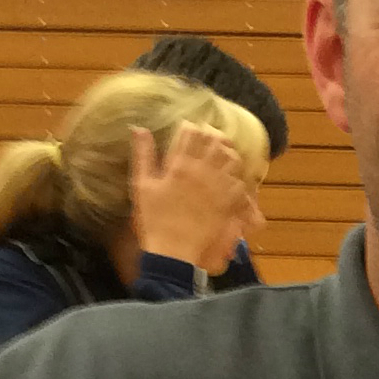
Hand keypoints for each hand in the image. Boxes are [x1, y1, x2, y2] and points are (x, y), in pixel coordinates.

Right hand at [130, 122, 255, 272]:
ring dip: (227, 152)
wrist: (173, 250)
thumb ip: (143, 154)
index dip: (192, 127)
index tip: (189, 130)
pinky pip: (240, 182)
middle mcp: (201, 172)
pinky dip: (236, 176)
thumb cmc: (153, 218)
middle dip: (212, 136)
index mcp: (179, 164)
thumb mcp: (141, 184)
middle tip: (208, 140)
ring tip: (221, 155)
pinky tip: (230, 177)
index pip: (192, 132)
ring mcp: (217, 188)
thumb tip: (138, 128)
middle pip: (214, 141)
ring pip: (231, 158)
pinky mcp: (227, 203)